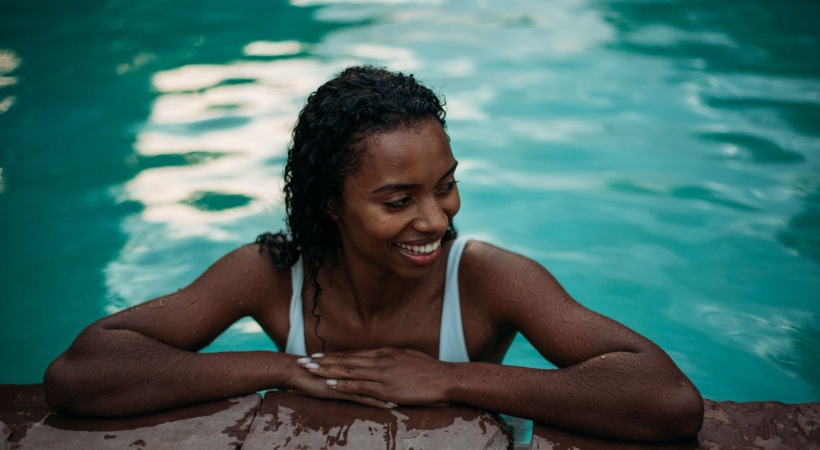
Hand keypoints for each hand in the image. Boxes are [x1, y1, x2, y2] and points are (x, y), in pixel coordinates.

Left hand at [296, 347, 453, 406]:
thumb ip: (391, 357)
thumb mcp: (407, 356)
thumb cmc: (429, 369)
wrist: (444, 378)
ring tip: (309, 370)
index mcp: (384, 352)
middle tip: (303, 360)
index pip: (353, 353)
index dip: (333, 355)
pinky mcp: (386, 389)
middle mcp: (379, 360)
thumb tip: (382, 357)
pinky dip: (343, 384)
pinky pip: (360, 386)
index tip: (317, 355)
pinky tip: (329, 383)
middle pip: (345, 360)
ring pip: (348, 371)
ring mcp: (381, 374)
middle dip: (322, 361)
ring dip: (326, 370)